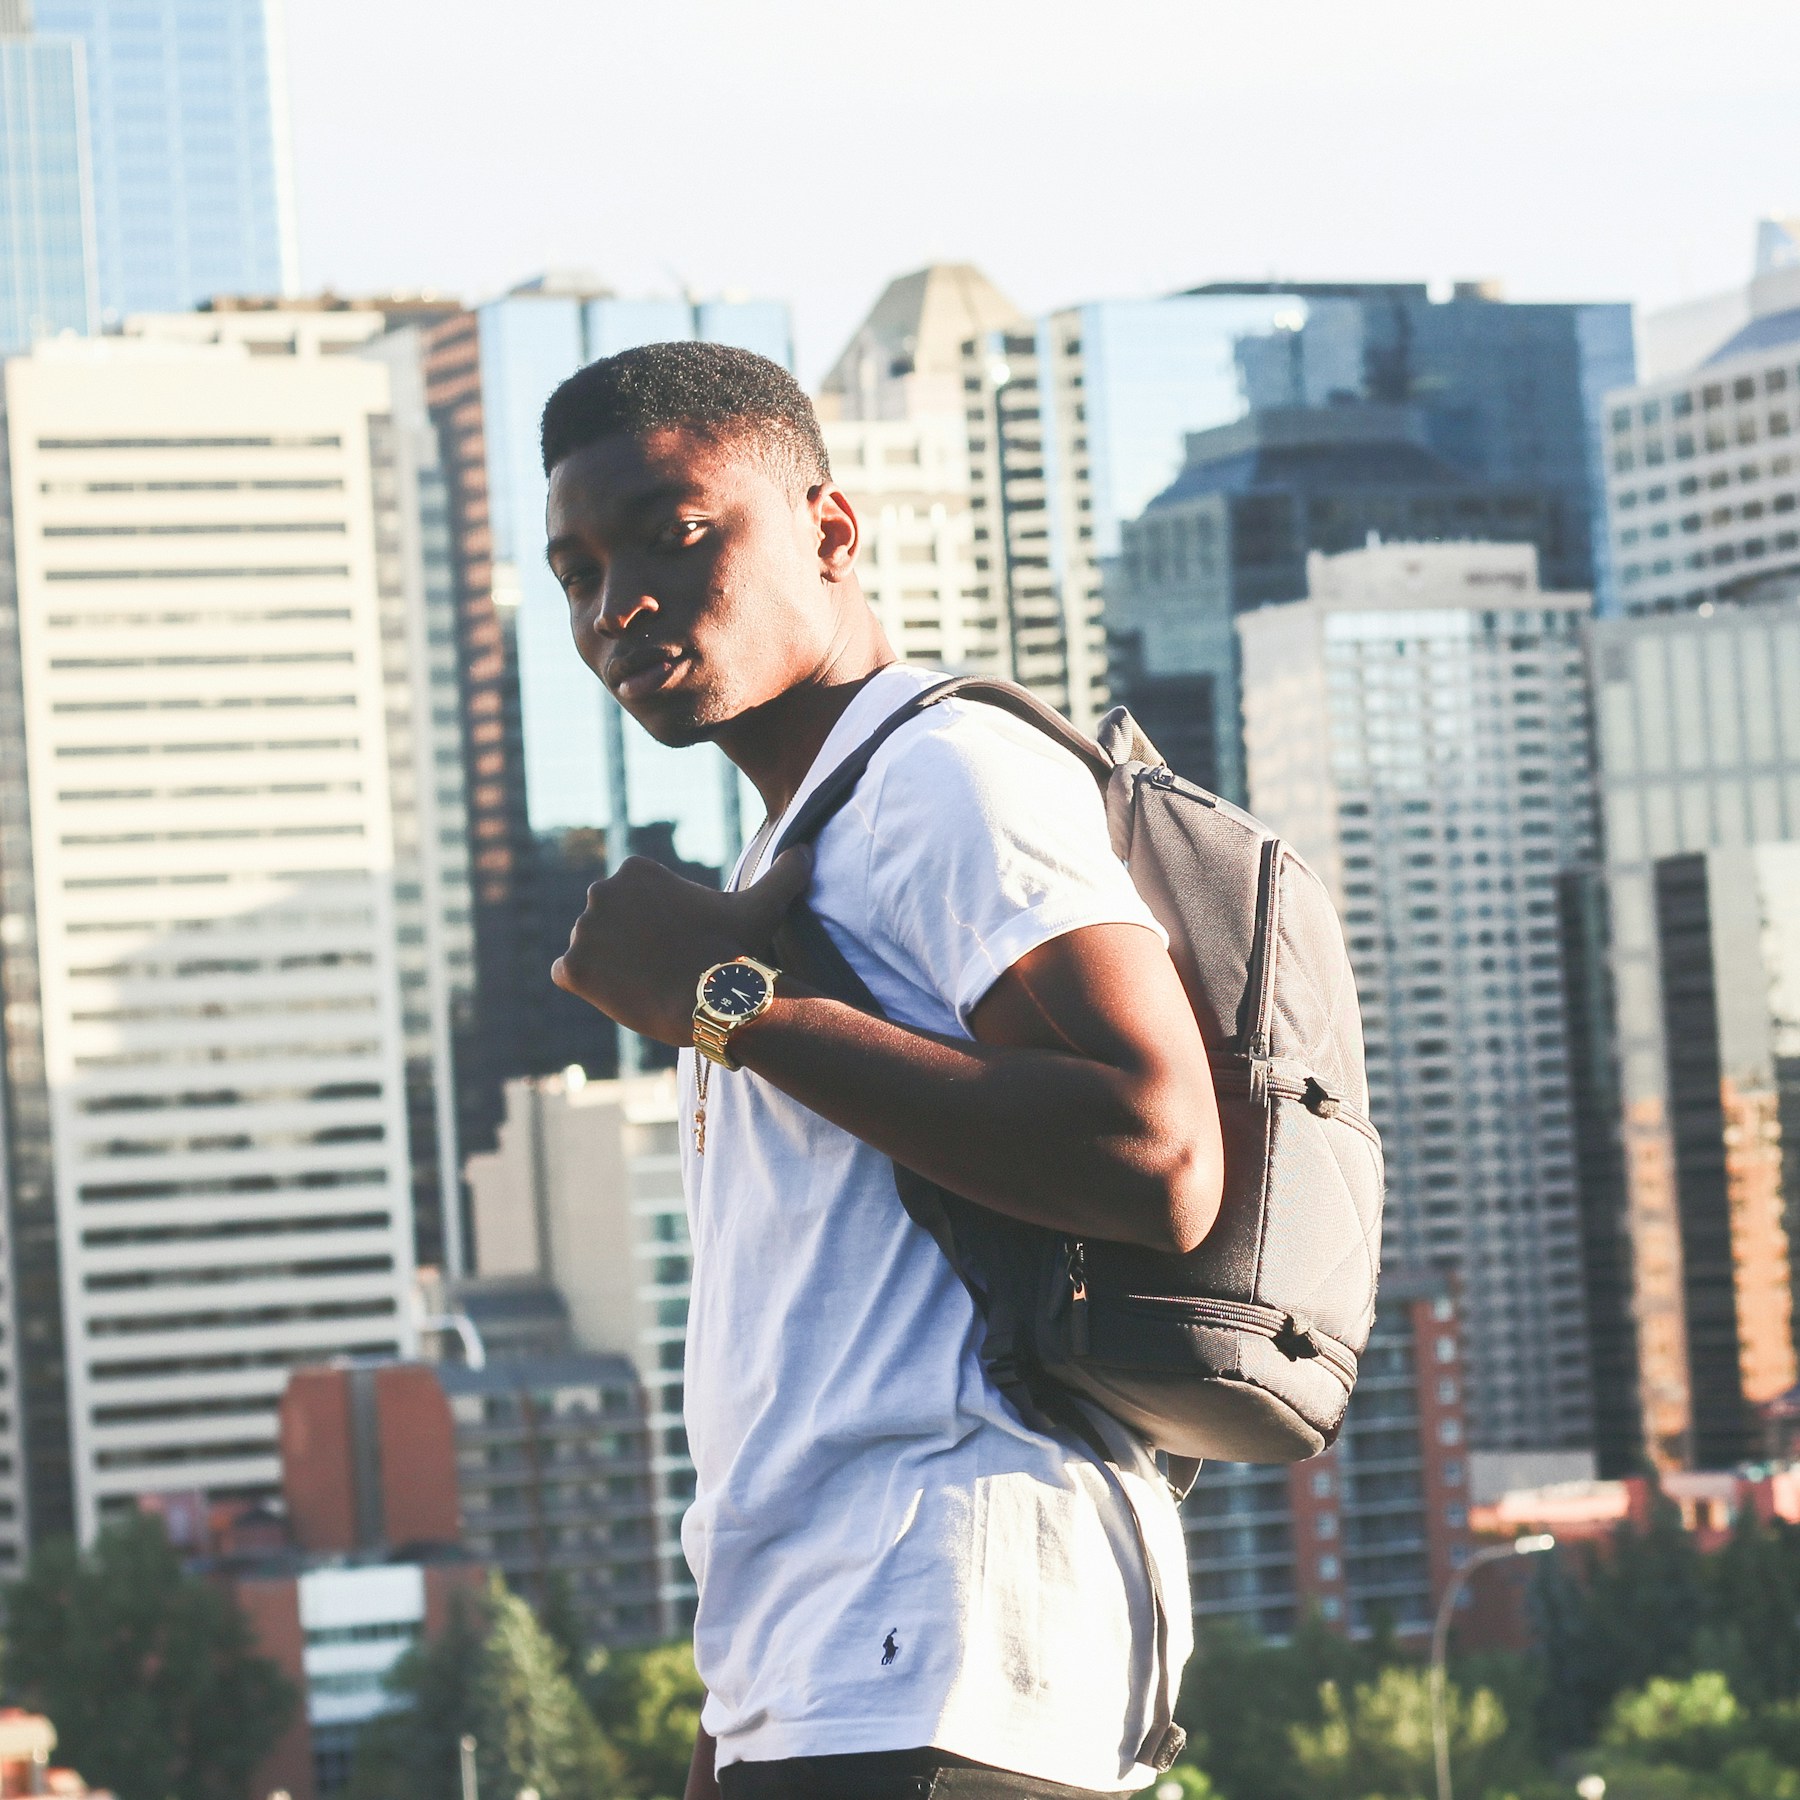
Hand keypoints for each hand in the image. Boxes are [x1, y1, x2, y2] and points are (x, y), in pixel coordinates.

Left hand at [551, 846, 811, 1045]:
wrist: (717, 1000)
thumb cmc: (736, 948)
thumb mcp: (763, 904)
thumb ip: (784, 873)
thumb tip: (807, 850)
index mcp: (635, 870)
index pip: (631, 902)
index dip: (656, 928)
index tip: (680, 945)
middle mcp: (601, 892)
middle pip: (607, 924)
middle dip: (627, 945)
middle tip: (662, 968)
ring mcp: (583, 931)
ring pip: (590, 952)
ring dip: (609, 967)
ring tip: (647, 985)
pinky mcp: (571, 968)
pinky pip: (569, 976)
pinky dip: (588, 988)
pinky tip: (621, 996)